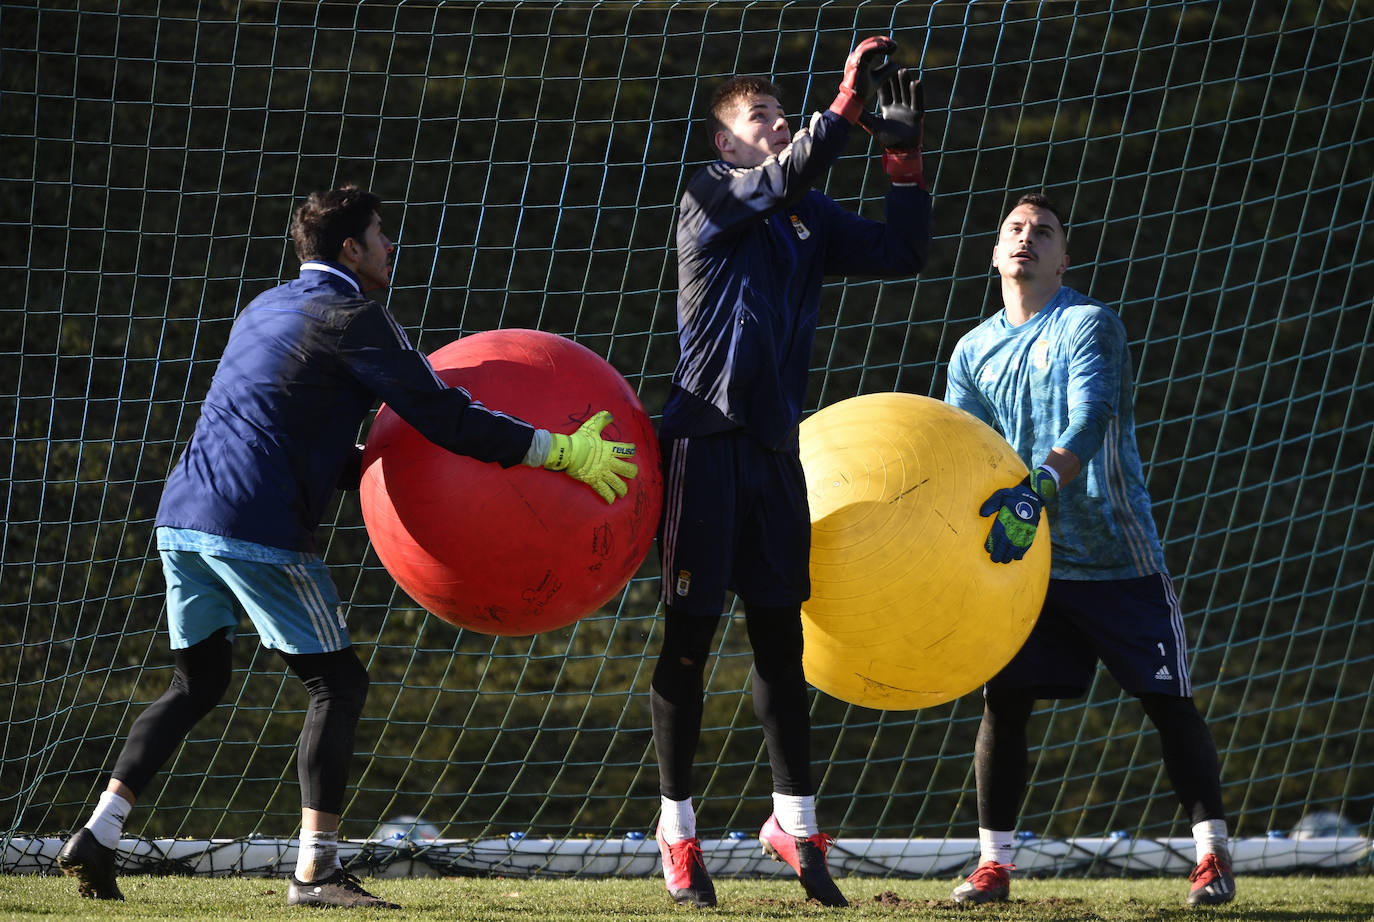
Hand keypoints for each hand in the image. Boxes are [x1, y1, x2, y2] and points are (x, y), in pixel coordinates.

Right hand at [543, 410, 637, 503]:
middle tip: (631, 473)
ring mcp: (602, 473)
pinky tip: (611, 500)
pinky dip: (609, 497)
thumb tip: (609, 414)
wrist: (566, 452)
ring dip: (622, 489)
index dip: (631, 450)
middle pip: (628, 470)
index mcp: (609, 449)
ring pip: (619, 484)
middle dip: (631, 472)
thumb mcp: (590, 427)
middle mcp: (608, 462)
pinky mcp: (594, 481)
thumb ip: (601, 420)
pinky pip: (605, 492)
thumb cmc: (578, 440)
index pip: (627, 450)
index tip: (632, 451)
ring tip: (623, 492)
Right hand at [830, 35, 897, 122]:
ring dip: (880, 42)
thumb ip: (886, 71)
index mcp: (860, 59)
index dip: (883, 44)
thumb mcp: (879, 78)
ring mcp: (854, 59)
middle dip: (883, 41)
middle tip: (894, 44)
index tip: (895, 47)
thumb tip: (897, 64)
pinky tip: (885, 47)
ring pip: (867, 44)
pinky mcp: (855, 62)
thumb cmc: (864, 91)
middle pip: (870, 42)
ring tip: (891, 45)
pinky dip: (875, 47)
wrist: (854, 99)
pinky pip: (865, 50)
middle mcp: (856, 57)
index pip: (872, 46)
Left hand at [858, 68, 924, 185]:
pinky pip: (918, 101)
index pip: (886, 92)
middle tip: (894, 65)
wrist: (901, 152)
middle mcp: (898, 107)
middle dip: (896, 78)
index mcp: (888, 109)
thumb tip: (850, 109)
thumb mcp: (873, 126)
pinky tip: (916, 82)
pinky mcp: (917, 115)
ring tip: (903, 70)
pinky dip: (917, 92)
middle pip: (897, 89)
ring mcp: (908, 110)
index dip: (884, 81)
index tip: (881, 69)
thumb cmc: (887, 140)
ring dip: (905, 82)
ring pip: (907, 93)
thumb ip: (863, 117)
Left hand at [979, 466, 1056, 562]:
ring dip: (1010, 554)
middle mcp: (1016, 524)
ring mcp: (1025, 528)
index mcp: (1007, 516)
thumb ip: (991, 504)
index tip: (988, 549)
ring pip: (1016, 544)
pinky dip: (1022, 551)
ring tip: (1004, 561)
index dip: (993, 542)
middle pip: (1007, 541)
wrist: (1033, 494)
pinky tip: (1017, 557)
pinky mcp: (1032, 530)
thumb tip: (982, 513)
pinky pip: (1027, 543)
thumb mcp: (1000, 495)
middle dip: (1000, 552)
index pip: (998, 532)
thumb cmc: (1013, 495)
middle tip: (995, 559)